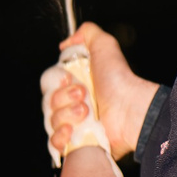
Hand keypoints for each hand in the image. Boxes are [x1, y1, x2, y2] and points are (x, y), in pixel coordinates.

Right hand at [42, 23, 158, 158]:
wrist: (129, 109)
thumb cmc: (119, 80)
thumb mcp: (104, 45)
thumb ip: (86, 33)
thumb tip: (66, 42)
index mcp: (75, 85)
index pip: (49, 85)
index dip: (56, 82)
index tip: (69, 78)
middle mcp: (73, 105)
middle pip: (47, 102)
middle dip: (63, 97)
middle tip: (84, 94)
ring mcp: (74, 125)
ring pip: (51, 121)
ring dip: (67, 114)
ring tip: (87, 111)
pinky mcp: (77, 143)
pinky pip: (54, 143)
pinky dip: (61, 136)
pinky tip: (74, 129)